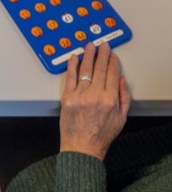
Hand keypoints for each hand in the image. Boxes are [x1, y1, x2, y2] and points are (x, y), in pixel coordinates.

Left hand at [60, 42, 130, 160]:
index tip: (113, 55)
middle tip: (103, 44)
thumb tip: (121, 78)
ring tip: (90, 45)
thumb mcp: (121, 118)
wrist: (82, 146)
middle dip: (102, 54)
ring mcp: (79, 95)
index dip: (113, 62)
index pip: (112, 75)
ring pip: (85, 70)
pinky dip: (72, 65)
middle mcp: (95, 95)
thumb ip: (124, 97)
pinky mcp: (66, 97)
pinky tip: (74, 57)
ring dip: (88, 55)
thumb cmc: (103, 134)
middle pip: (99, 69)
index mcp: (110, 100)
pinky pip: (70, 77)